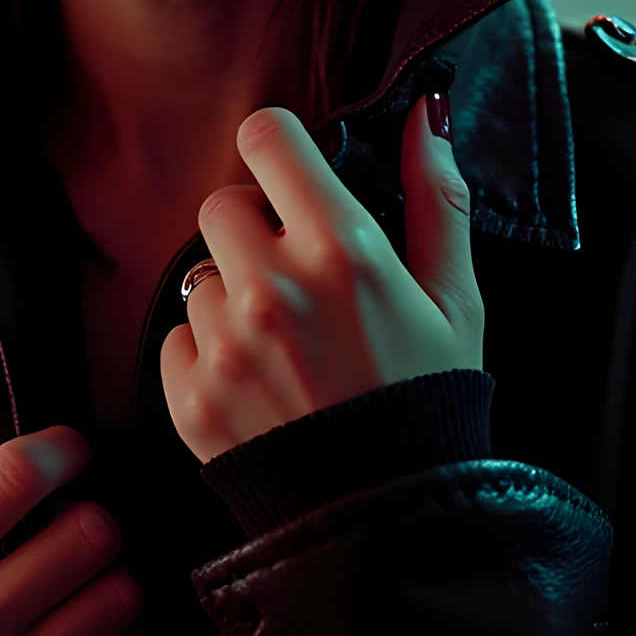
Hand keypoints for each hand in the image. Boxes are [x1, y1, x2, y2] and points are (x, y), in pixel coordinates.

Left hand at [160, 94, 481, 461]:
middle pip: (223, 202)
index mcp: (344, 248)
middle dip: (256, 229)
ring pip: (200, 274)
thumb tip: (423, 113)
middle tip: (298, 278)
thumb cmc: (428, 403)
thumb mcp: (456, 298)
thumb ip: (438, 196)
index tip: (294, 182)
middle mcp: (275, 287)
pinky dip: (209, 355)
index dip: (280, 153)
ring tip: (286, 345)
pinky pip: (178, 337)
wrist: (389, 522)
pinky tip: (260, 384)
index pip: (266, 136)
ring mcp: (226, 344)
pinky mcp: (190, 396)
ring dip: (233, 297)